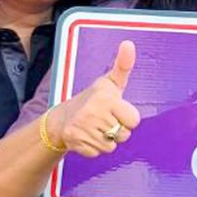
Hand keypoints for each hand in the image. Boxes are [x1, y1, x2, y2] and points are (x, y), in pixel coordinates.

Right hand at [48, 41, 139, 156]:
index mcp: (106, 97)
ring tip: (94, 128)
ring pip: (111, 146)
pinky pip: (98, 153)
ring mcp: (83, 127)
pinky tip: (86, 137)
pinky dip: (93, 148)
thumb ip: (123, 65)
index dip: (127, 118)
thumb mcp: (109, 83)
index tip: (114, 111)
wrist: (62, 118)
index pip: (134, 121)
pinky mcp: (75, 141)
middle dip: (117, 131)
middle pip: (124, 135)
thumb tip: (129, 43)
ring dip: (106, 140)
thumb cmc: (93, 100)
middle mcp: (93, 112)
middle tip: (103, 120)